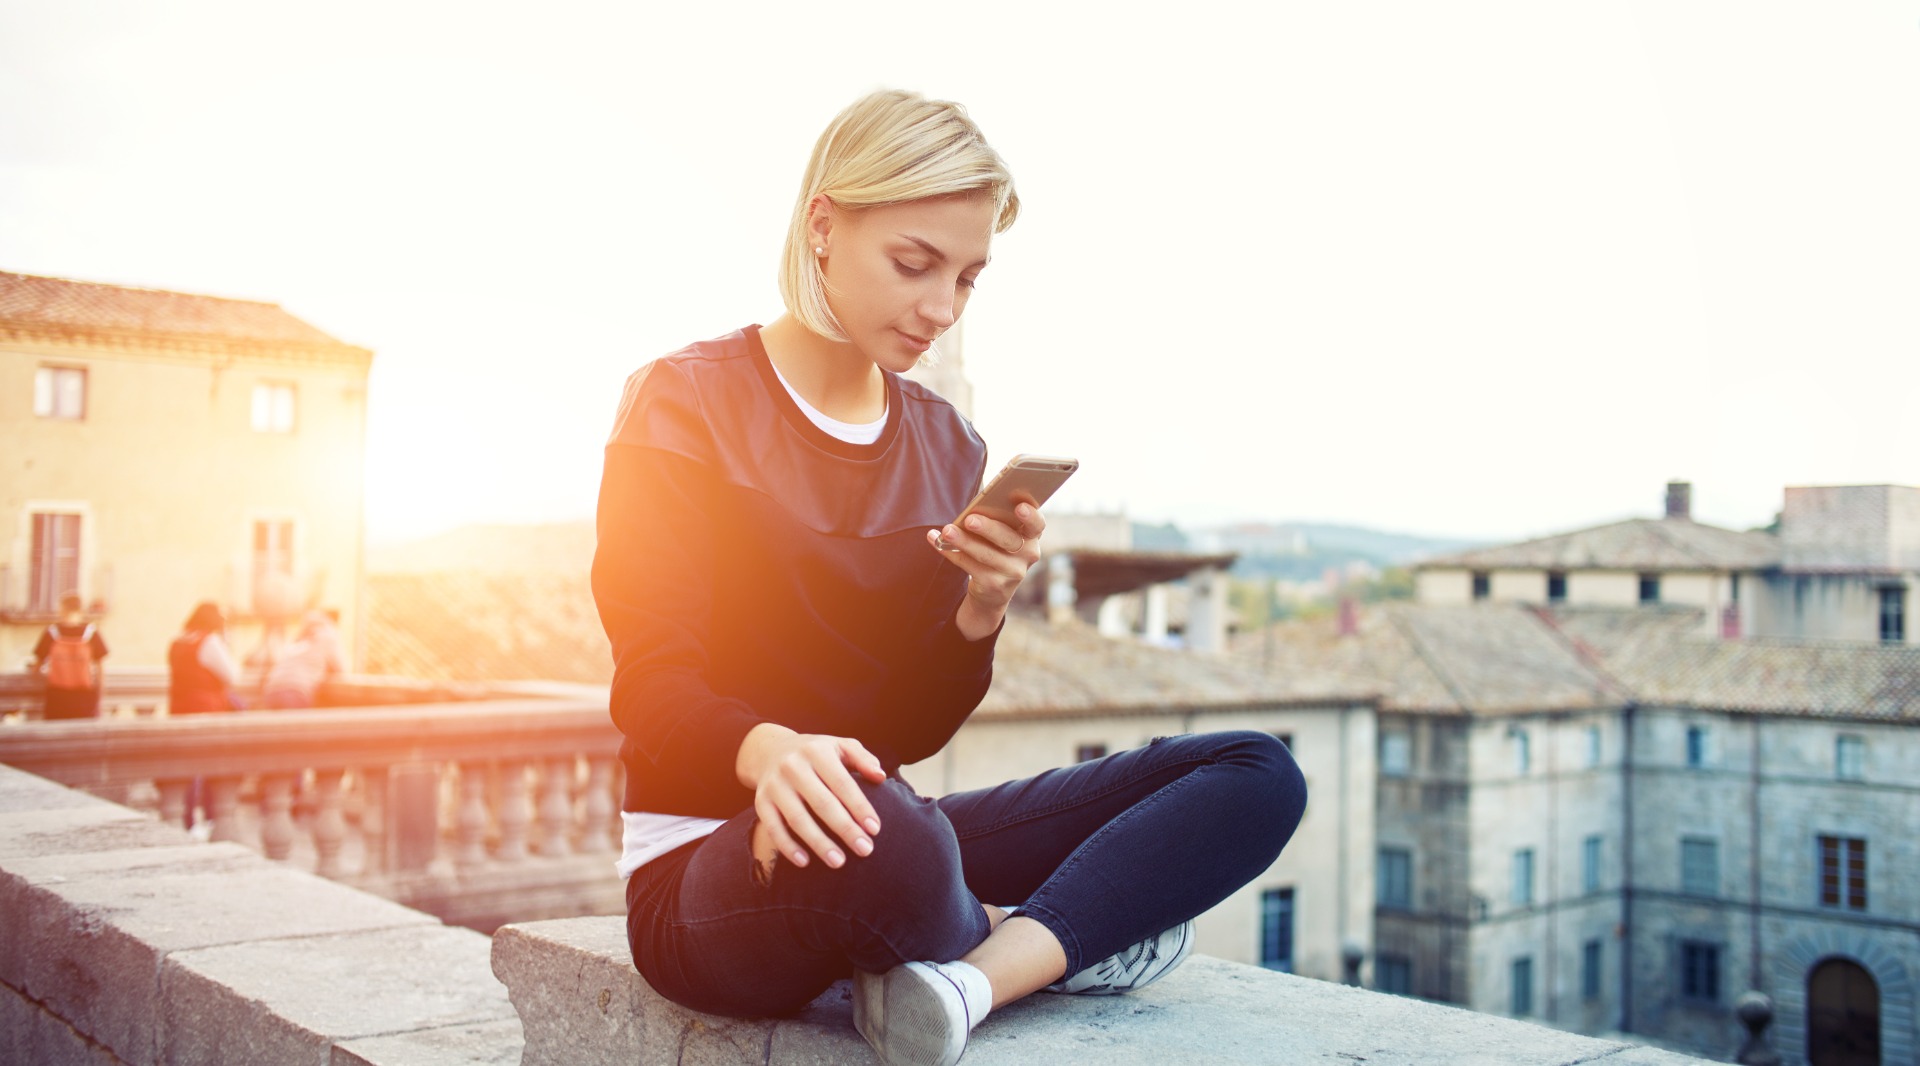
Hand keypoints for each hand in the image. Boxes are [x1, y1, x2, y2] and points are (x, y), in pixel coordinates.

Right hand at [736, 723, 885, 869]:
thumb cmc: (815, 753)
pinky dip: (787, 846)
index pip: (842, 783)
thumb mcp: (840, 746)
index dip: (859, 807)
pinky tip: (805, 862)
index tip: (875, 829)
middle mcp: (793, 766)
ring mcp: (775, 785)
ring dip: (819, 843)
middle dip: (845, 829)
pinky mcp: (761, 802)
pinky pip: (773, 828)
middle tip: (865, 850)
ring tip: (839, 862)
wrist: (770, 750)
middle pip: (822, 803)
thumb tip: (881, 777)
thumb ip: (863, 758)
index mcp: (816, 751)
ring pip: (798, 819)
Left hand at [927, 502, 1044, 639]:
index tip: (1019, 507)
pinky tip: (937, 541)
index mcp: (1031, 537)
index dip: (1031, 516)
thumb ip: (997, 521)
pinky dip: (952, 553)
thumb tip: (972, 511)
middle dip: (988, 528)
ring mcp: (1012, 573)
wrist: (993, 592)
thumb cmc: (996, 550)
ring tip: (947, 531)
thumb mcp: (1003, 536)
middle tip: (969, 519)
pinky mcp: (993, 585)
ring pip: (986, 554)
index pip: (1037, 525)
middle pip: (1008, 539)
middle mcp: (1027, 556)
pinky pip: (969, 566)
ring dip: (964, 541)